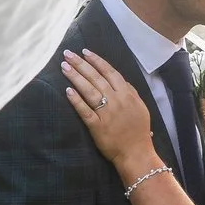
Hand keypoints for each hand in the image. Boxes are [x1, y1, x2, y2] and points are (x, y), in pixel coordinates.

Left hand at [59, 50, 157, 176]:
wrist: (136, 153)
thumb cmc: (139, 131)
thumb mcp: (140, 107)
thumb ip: (131, 91)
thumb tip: (120, 79)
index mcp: (127, 94)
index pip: (109, 72)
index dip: (96, 61)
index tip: (85, 51)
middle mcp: (116, 101)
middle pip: (96, 78)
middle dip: (81, 64)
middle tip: (68, 54)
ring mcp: (106, 114)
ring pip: (89, 91)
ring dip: (76, 77)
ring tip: (64, 66)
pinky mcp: (97, 126)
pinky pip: (85, 111)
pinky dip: (76, 100)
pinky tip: (67, 90)